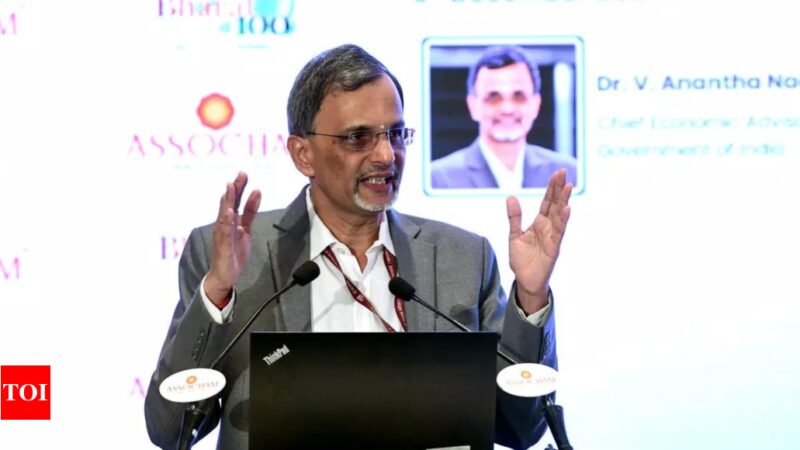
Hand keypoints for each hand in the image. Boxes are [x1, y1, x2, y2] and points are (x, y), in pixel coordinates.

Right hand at [205, 172, 261, 305]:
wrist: (224, 275)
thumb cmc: (233, 252)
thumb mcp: (246, 229)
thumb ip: (250, 213)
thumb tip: (257, 193)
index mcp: (230, 221)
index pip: (235, 200)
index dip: (239, 187)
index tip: (243, 174)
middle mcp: (224, 225)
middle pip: (229, 203)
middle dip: (234, 189)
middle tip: (240, 174)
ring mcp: (222, 235)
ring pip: (224, 214)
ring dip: (228, 201)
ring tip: (231, 187)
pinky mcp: (222, 246)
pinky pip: (224, 232)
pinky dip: (226, 221)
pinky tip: (230, 212)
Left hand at [507, 169, 571, 313]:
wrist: (525, 281)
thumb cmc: (521, 260)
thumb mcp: (514, 235)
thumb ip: (514, 217)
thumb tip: (511, 197)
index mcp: (539, 223)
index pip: (547, 201)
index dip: (552, 187)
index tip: (557, 173)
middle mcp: (548, 227)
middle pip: (555, 204)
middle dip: (559, 188)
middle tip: (563, 172)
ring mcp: (552, 236)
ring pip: (559, 215)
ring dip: (564, 200)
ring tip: (569, 186)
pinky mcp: (554, 247)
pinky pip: (559, 232)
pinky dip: (563, 220)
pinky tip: (567, 208)